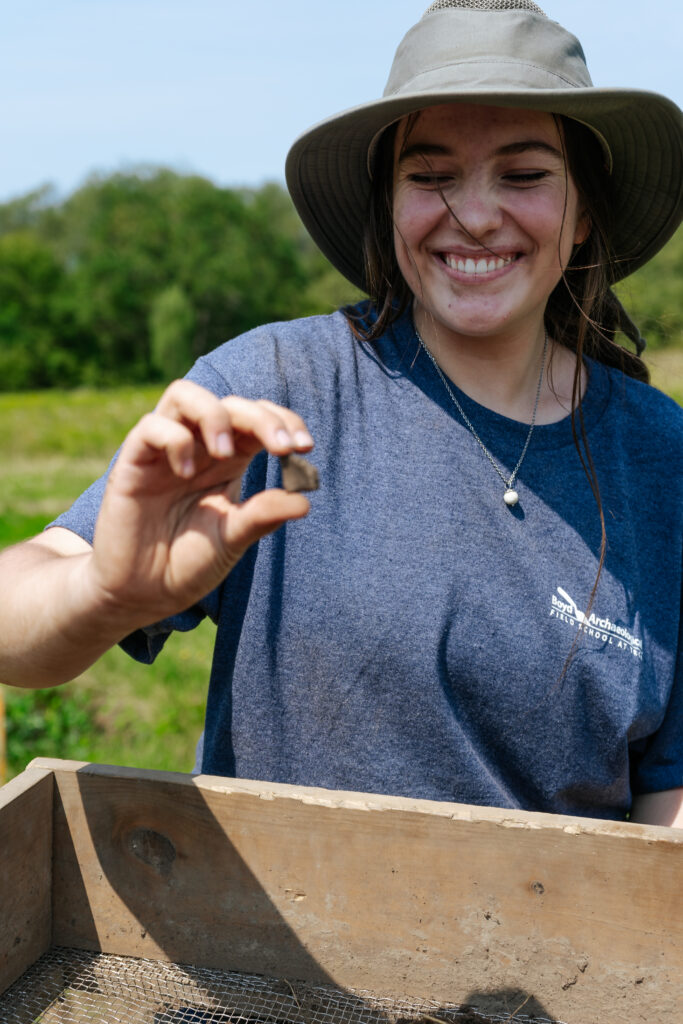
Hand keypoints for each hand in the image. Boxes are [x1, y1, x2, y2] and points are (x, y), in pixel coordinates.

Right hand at [86, 380, 313, 628]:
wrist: (143, 594)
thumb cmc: (190, 562)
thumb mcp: (234, 539)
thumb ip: (263, 515)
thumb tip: (305, 500)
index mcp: (229, 459)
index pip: (258, 419)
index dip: (283, 421)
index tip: (305, 448)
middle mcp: (198, 446)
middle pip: (230, 403)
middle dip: (262, 418)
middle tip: (282, 448)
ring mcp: (164, 451)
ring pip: (184, 395)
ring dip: (214, 415)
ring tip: (226, 454)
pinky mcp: (133, 462)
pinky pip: (151, 427)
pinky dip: (175, 441)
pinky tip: (185, 473)